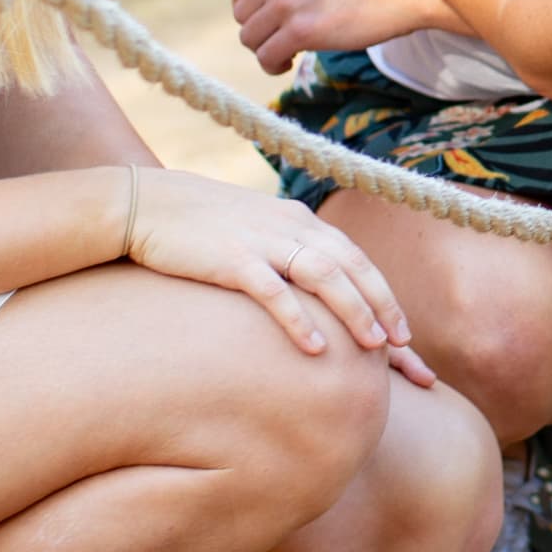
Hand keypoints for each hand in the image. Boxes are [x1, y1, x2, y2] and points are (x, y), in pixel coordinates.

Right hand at [112, 166, 435, 385]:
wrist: (146, 204)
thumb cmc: (202, 226)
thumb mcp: (257, 230)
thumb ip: (288, 252)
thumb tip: (318, 289)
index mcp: (300, 221)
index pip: (357, 259)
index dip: (384, 296)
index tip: (406, 335)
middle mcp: (290, 226)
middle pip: (352, 267)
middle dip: (383, 306)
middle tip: (405, 346)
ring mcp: (263, 241)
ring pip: (324, 275)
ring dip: (354, 311)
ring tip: (376, 347)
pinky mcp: (231, 259)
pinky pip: (274, 291)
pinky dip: (299, 318)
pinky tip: (317, 348)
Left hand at [230, 0, 413, 73]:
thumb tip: (262, 5)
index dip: (250, 9)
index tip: (270, 20)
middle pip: (242, 15)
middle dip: (259, 31)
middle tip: (282, 38)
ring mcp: (288, 2)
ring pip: (250, 38)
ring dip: (265, 49)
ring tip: (286, 53)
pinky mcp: (301, 31)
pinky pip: (266, 56)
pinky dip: (272, 64)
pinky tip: (288, 62)